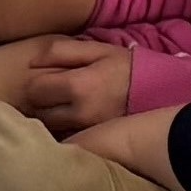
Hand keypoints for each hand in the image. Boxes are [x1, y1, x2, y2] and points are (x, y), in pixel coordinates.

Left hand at [14, 35, 136, 131]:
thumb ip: (60, 51)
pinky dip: (61, 128)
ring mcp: (87, 130)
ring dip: (47, 115)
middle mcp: (80, 113)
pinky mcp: (93, 140)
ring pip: (48, 126)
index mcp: (79, 86)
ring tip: (59, 104)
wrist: (159, 90)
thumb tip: (32, 61)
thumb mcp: (96, 49)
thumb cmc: (123, 67)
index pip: (34, 90)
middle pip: (37, 111)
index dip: (35, 81)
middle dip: (38, 100)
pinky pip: (64, 136)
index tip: (44, 77)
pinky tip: (69, 117)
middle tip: (50, 91)